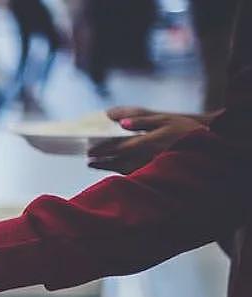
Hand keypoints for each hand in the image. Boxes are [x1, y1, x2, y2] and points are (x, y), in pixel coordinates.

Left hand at [87, 107, 205, 173]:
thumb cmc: (185, 129)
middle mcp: (146, 158)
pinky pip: (136, 176)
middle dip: (103, 161)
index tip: (90, 152)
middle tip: (89, 160)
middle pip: (118, 162)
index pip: (118, 148)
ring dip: (110, 169)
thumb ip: (140, 119)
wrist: (209, 146)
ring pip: (125, 171)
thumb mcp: (163, 119)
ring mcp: (152, 168)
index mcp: (147, 143)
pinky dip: (124, 174)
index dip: (102, 151)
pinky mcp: (158, 175)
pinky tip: (117, 171)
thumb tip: (114, 118)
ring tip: (96, 166)